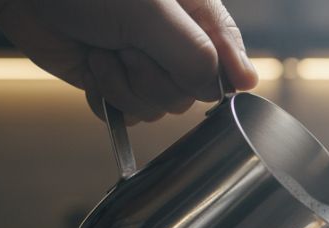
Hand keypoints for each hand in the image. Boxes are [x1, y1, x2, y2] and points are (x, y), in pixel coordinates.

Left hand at [0, 0, 258, 122]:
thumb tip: (219, 91)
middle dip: (155, 76)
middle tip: (127, 46)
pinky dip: (110, 99)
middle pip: (192, 90)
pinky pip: (133, 113)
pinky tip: (95, 70)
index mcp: (193, 12)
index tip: (232, 86)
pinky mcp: (117, 81)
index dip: (227, 73)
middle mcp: (175, 40)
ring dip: (126, 86)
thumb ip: (195, 54)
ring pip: (161, 106)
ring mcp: (146, 63)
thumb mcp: (151, 14)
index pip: (228, 54)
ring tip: (103, 51)